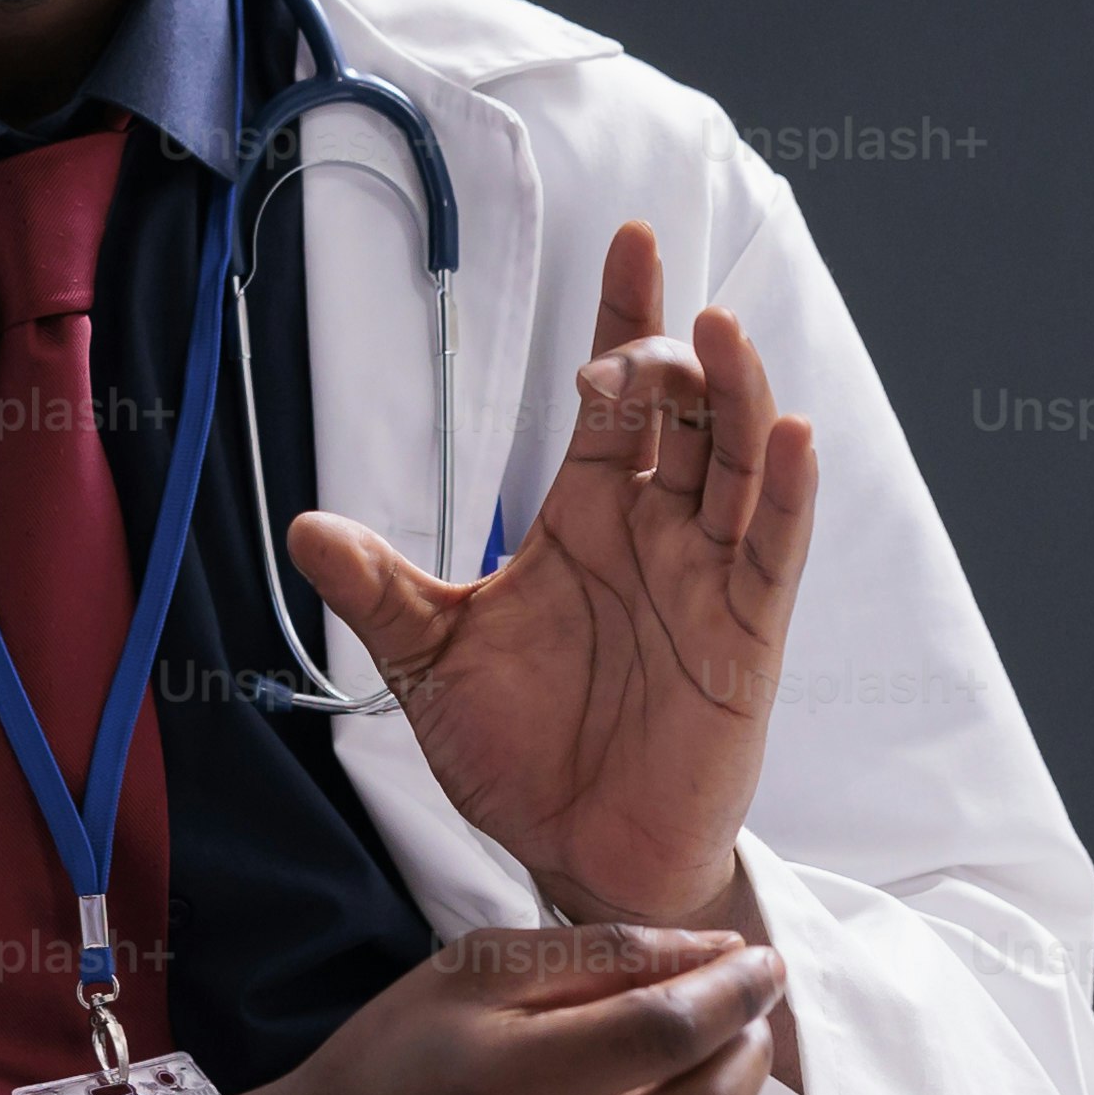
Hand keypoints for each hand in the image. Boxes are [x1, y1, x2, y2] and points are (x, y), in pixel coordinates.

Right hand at [175, 922, 781, 1094]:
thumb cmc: (384, 1071)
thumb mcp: (466, 977)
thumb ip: (593, 956)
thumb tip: (714, 956)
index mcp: (507, 1086)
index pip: (666, 1032)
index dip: (733, 992)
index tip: (760, 965)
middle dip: (747, 1051)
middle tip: (742, 1014)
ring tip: (688, 1071)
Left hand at [289, 223, 816, 928]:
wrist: (576, 857)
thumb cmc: (518, 753)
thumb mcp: (432, 660)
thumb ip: (379, 590)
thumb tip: (303, 528)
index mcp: (586, 512)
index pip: (613, 394)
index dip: (622, 315)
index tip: (629, 238)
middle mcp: (655, 527)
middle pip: (681, 410)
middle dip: (663, 360)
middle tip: (626, 351)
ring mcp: (708, 574)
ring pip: (739, 460)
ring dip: (737, 396)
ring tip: (721, 335)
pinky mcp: (748, 634)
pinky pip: (776, 549)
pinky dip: (789, 491)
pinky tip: (790, 435)